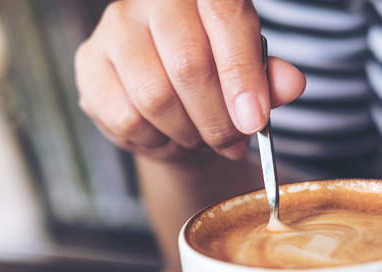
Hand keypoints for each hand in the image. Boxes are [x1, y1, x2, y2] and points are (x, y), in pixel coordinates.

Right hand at [75, 0, 305, 160]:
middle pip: (188, 65)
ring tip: (199, 140)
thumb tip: (292, 84)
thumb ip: (269, 76)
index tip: (255, 121)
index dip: (242, 74)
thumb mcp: (248, 70)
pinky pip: (125, 117)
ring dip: (186, 134)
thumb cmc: (212, 74)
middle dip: (217, 120)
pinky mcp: (89, 62)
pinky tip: (166, 137)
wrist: (163, 90)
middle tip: (232, 144)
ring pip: (154, 97)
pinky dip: (154, 141)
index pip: (226, 17)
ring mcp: (115, 27)